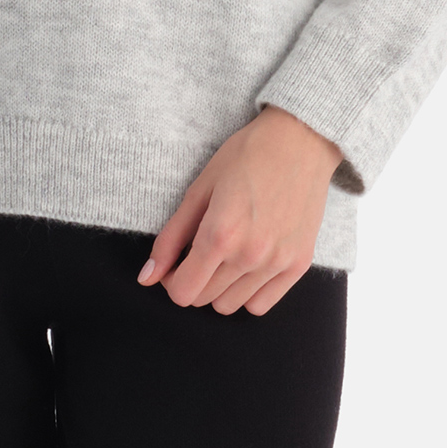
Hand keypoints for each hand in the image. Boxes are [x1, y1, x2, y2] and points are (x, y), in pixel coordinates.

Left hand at [137, 105, 341, 316]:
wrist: (300, 141)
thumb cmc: (247, 155)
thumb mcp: (200, 188)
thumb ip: (171, 237)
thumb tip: (146, 277)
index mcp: (220, 233)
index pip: (182, 291)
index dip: (170, 280)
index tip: (174, 263)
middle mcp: (249, 255)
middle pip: (203, 298)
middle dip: (192, 279)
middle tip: (198, 249)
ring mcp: (277, 263)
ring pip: (230, 306)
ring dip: (219, 287)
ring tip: (225, 252)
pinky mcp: (298, 266)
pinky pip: (260, 305)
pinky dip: (247, 292)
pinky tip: (247, 263)